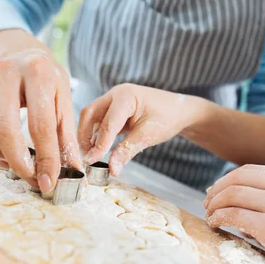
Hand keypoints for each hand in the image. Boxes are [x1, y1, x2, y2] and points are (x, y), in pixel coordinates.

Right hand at [0, 49, 81, 192]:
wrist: (24, 53)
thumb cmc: (47, 81)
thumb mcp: (64, 101)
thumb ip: (67, 138)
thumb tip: (73, 172)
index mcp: (37, 72)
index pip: (40, 125)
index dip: (46, 159)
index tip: (48, 182)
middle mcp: (5, 72)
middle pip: (4, 127)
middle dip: (16, 162)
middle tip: (28, 177)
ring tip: (4, 162)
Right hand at [78, 84, 206, 175]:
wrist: (179, 110)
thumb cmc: (168, 118)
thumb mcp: (148, 135)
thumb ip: (128, 150)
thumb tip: (112, 168)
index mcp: (126, 96)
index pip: (107, 123)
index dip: (98, 144)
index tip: (91, 161)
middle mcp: (115, 94)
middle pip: (90, 114)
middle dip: (84, 136)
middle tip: (85, 157)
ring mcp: (113, 100)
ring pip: (91, 117)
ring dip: (87, 135)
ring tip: (89, 155)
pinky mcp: (114, 108)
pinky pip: (99, 120)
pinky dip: (95, 134)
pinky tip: (96, 148)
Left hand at [203, 164, 264, 263]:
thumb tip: (227, 192)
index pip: (248, 171)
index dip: (225, 180)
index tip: (214, 192)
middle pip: (236, 180)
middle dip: (215, 191)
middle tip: (206, 204)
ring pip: (231, 196)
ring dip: (213, 206)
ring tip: (209, 216)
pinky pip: (234, 216)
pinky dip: (218, 218)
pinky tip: (215, 225)